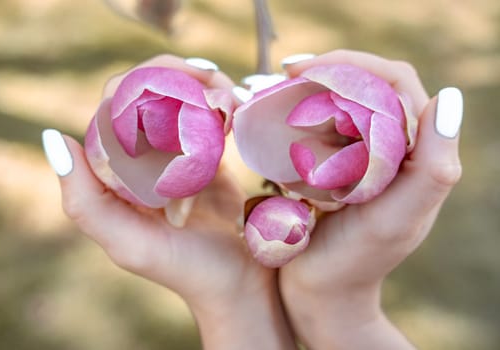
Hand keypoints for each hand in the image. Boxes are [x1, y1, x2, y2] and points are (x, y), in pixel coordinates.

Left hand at [44, 55, 295, 349]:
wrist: (237, 283)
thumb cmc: (183, 268)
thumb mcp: (127, 242)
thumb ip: (84, 200)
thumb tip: (54, 138)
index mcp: (114, 174)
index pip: (112, 108)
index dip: (138, 83)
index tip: (174, 79)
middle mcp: (140, 160)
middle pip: (151, 96)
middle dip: (179, 79)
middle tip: (211, 80)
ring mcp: (175, 157)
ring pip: (182, 102)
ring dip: (205, 88)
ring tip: (229, 97)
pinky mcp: (207, 160)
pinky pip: (210, 121)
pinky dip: (222, 108)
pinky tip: (235, 111)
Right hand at [278, 50, 462, 348]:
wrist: (322, 291)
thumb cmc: (358, 260)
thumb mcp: (398, 220)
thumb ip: (432, 168)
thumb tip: (448, 99)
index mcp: (416, 153)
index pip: (395, 84)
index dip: (355, 64)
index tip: (307, 69)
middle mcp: (392, 148)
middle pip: (365, 85)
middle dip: (326, 71)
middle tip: (284, 74)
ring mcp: (362, 156)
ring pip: (339, 102)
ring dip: (309, 89)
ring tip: (275, 89)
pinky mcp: (335, 168)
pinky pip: (319, 127)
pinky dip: (298, 114)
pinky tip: (274, 116)